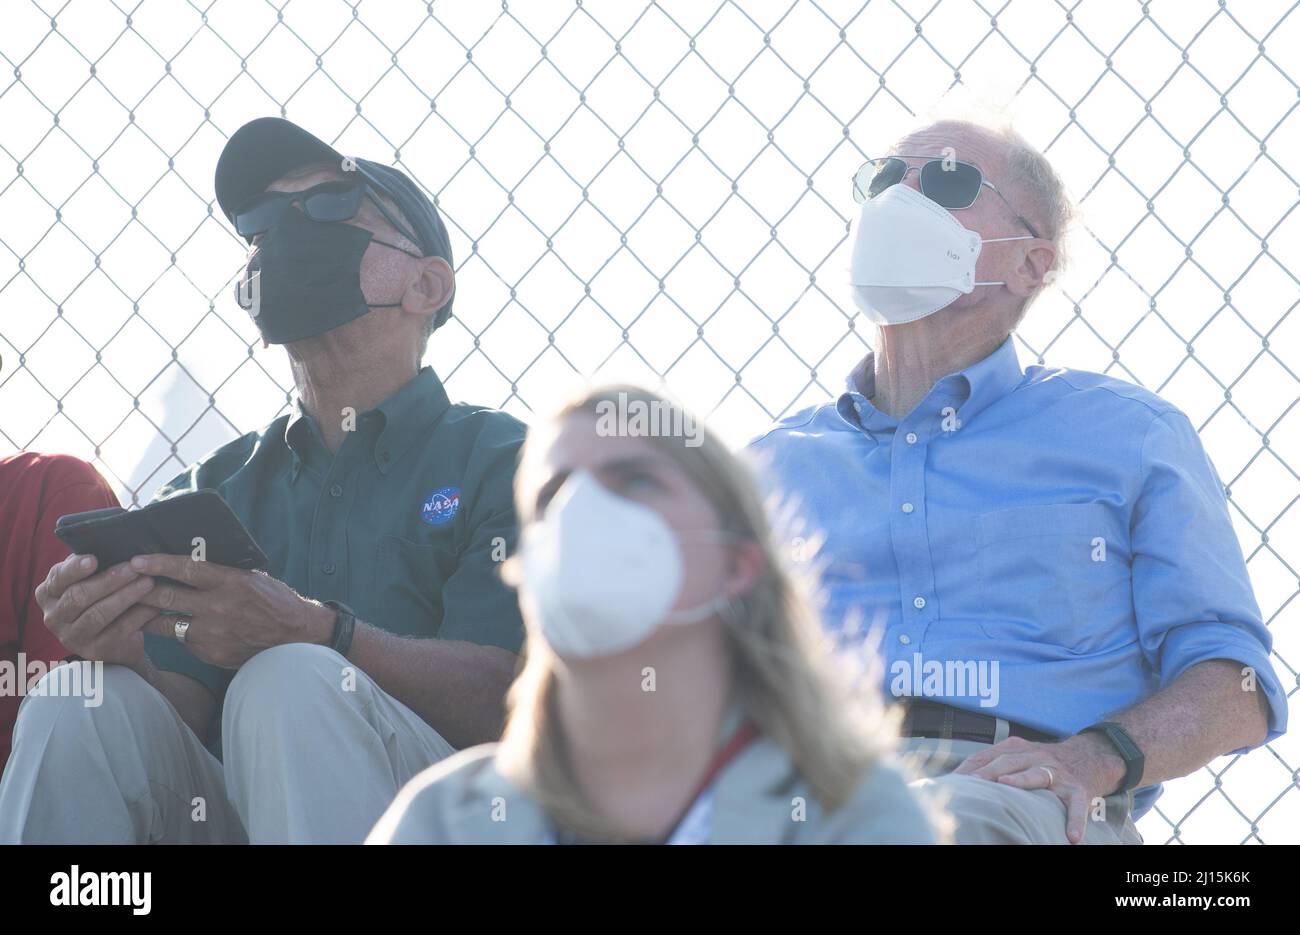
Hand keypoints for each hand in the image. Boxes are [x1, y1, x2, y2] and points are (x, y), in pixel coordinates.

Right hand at [34, 554, 158, 670]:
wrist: (118, 641)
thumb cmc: (102, 599)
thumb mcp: (92, 580)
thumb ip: (94, 564)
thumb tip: (111, 541)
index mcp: (48, 593)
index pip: (58, 578)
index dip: (75, 568)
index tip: (94, 558)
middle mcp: (53, 617)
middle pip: (79, 596)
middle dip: (109, 580)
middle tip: (134, 568)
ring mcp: (72, 637)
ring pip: (98, 614)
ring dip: (126, 595)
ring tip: (148, 582)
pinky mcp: (95, 651)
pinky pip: (119, 630)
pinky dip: (138, 615)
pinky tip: (154, 605)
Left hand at [131, 553, 334, 667]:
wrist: (296, 637)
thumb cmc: (275, 602)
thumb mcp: (252, 579)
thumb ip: (222, 574)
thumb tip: (190, 564)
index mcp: (231, 582)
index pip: (186, 569)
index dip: (158, 563)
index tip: (137, 559)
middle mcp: (218, 607)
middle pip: (166, 597)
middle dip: (140, 589)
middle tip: (123, 581)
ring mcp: (212, 633)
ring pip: (165, 623)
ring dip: (147, 614)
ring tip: (134, 607)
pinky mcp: (210, 652)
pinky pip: (183, 640)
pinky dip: (176, 632)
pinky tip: (170, 627)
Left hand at [953, 733, 1125, 843]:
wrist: (1088, 757)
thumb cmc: (1041, 763)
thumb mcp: (1017, 756)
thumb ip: (990, 764)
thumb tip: (954, 782)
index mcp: (1016, 749)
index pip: (987, 756)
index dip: (970, 768)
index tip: (952, 782)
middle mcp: (1036, 756)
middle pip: (1008, 762)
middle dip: (988, 772)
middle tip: (971, 784)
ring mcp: (1057, 772)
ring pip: (1038, 774)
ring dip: (1022, 780)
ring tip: (1007, 787)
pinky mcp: (1078, 789)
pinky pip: (1077, 805)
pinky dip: (1075, 820)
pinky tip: (1071, 836)